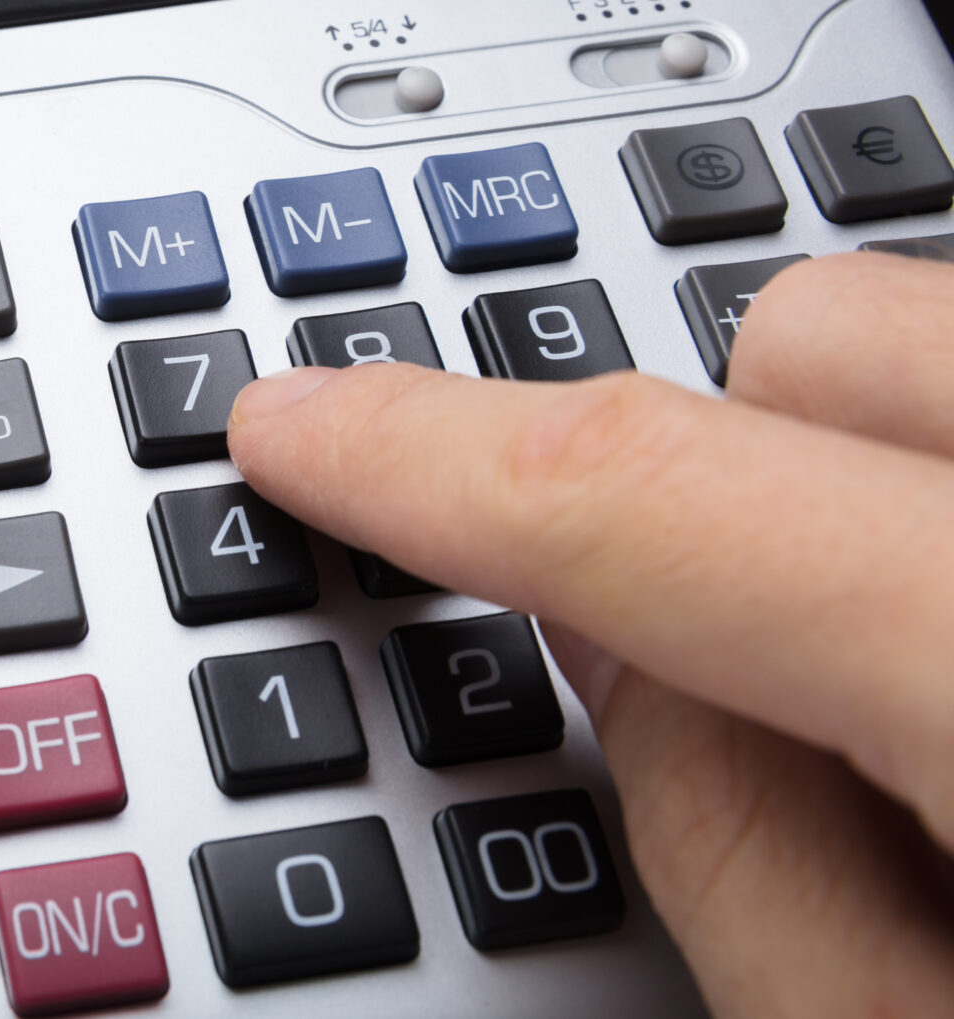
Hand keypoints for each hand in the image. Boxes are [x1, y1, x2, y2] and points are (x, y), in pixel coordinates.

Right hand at [227, 251, 953, 1017]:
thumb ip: (729, 849)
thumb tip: (606, 647)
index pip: (641, 486)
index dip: (418, 453)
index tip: (298, 432)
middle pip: (821, 339)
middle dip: (706, 459)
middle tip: (700, 650)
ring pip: (934, 351)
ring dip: (861, 467)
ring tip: (890, 682)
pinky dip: (943, 493)